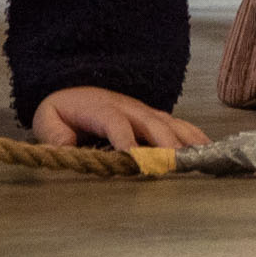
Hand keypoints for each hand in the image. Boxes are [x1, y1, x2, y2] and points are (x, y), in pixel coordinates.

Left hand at [34, 86, 207, 149]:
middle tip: (174, 166)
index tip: (136, 160)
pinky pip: (179, 125)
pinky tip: (208, 150)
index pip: (114, 122)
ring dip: (184, 141)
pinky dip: (194, 137)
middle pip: (149, 122)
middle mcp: (127, 106)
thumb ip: (53, 135)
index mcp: (99, 107)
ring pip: (169, 123)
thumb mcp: (47, 120)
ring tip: (200, 159)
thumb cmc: (63, 112)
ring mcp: (144, 111)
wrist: (76, 89)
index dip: (126, 139)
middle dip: (163, 144)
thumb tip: (66, 150)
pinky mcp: (155, 118)